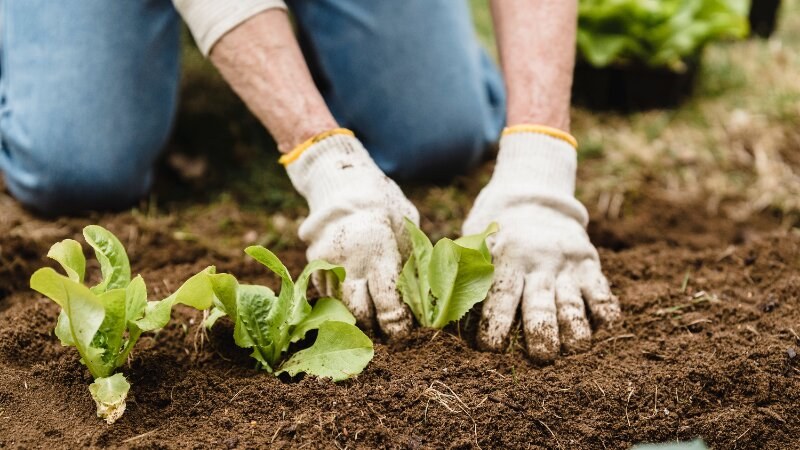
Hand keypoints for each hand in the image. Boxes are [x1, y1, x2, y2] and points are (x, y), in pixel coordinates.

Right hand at [285, 131, 416, 336]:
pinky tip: (354, 301)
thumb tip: (420, 299)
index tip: (404, 333)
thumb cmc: (384, 206)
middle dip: (374, 327)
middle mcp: (349, 261)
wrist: (343, 183)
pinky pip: (327, 294)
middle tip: (387, 334)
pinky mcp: (313, 264)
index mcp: (377, 251)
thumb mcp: (406, 229)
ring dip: (355, 318)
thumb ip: (409, 262)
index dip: (397, 324)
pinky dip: (341, 302)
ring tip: (371, 323)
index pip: (387, 303)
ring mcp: (326, 263)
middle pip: (359, 312)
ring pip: (340, 307)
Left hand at [463, 130, 619, 362]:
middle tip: (541, 357)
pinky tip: (602, 326)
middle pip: (540, 304)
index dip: (495, 324)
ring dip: (574, 330)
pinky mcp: (589, 264)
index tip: (490, 347)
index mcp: (505, 256)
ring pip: (573, 303)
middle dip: (541, 333)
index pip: (500, 294)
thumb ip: (458, 272)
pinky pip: (602, 291)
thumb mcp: (474, 242)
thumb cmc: (495, 231)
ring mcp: (566, 263)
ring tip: (573, 348)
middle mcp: (538, 261)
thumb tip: (433, 311)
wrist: (534, 197)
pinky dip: (605, 311)